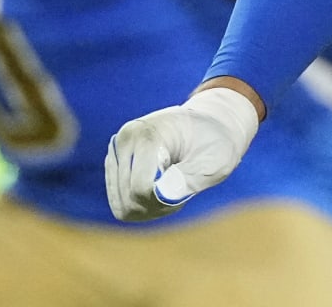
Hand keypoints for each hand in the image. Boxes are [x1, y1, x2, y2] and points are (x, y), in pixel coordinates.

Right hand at [104, 87, 259, 221]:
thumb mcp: (216, 160)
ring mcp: (116, 152)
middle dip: (159, 205)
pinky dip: (143, 206)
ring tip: (176, 187)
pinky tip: (164, 189)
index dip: (165, 201)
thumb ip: (189, 179)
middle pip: (129, 200)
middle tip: (185, 187)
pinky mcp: (115, 165)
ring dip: (151, 208)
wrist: (212, 124)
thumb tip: (161, 195)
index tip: (188, 185)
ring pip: (122, 206)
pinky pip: (120, 204)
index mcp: (147, 135)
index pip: (141, 188)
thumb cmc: (217, 142)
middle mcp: (124, 140)